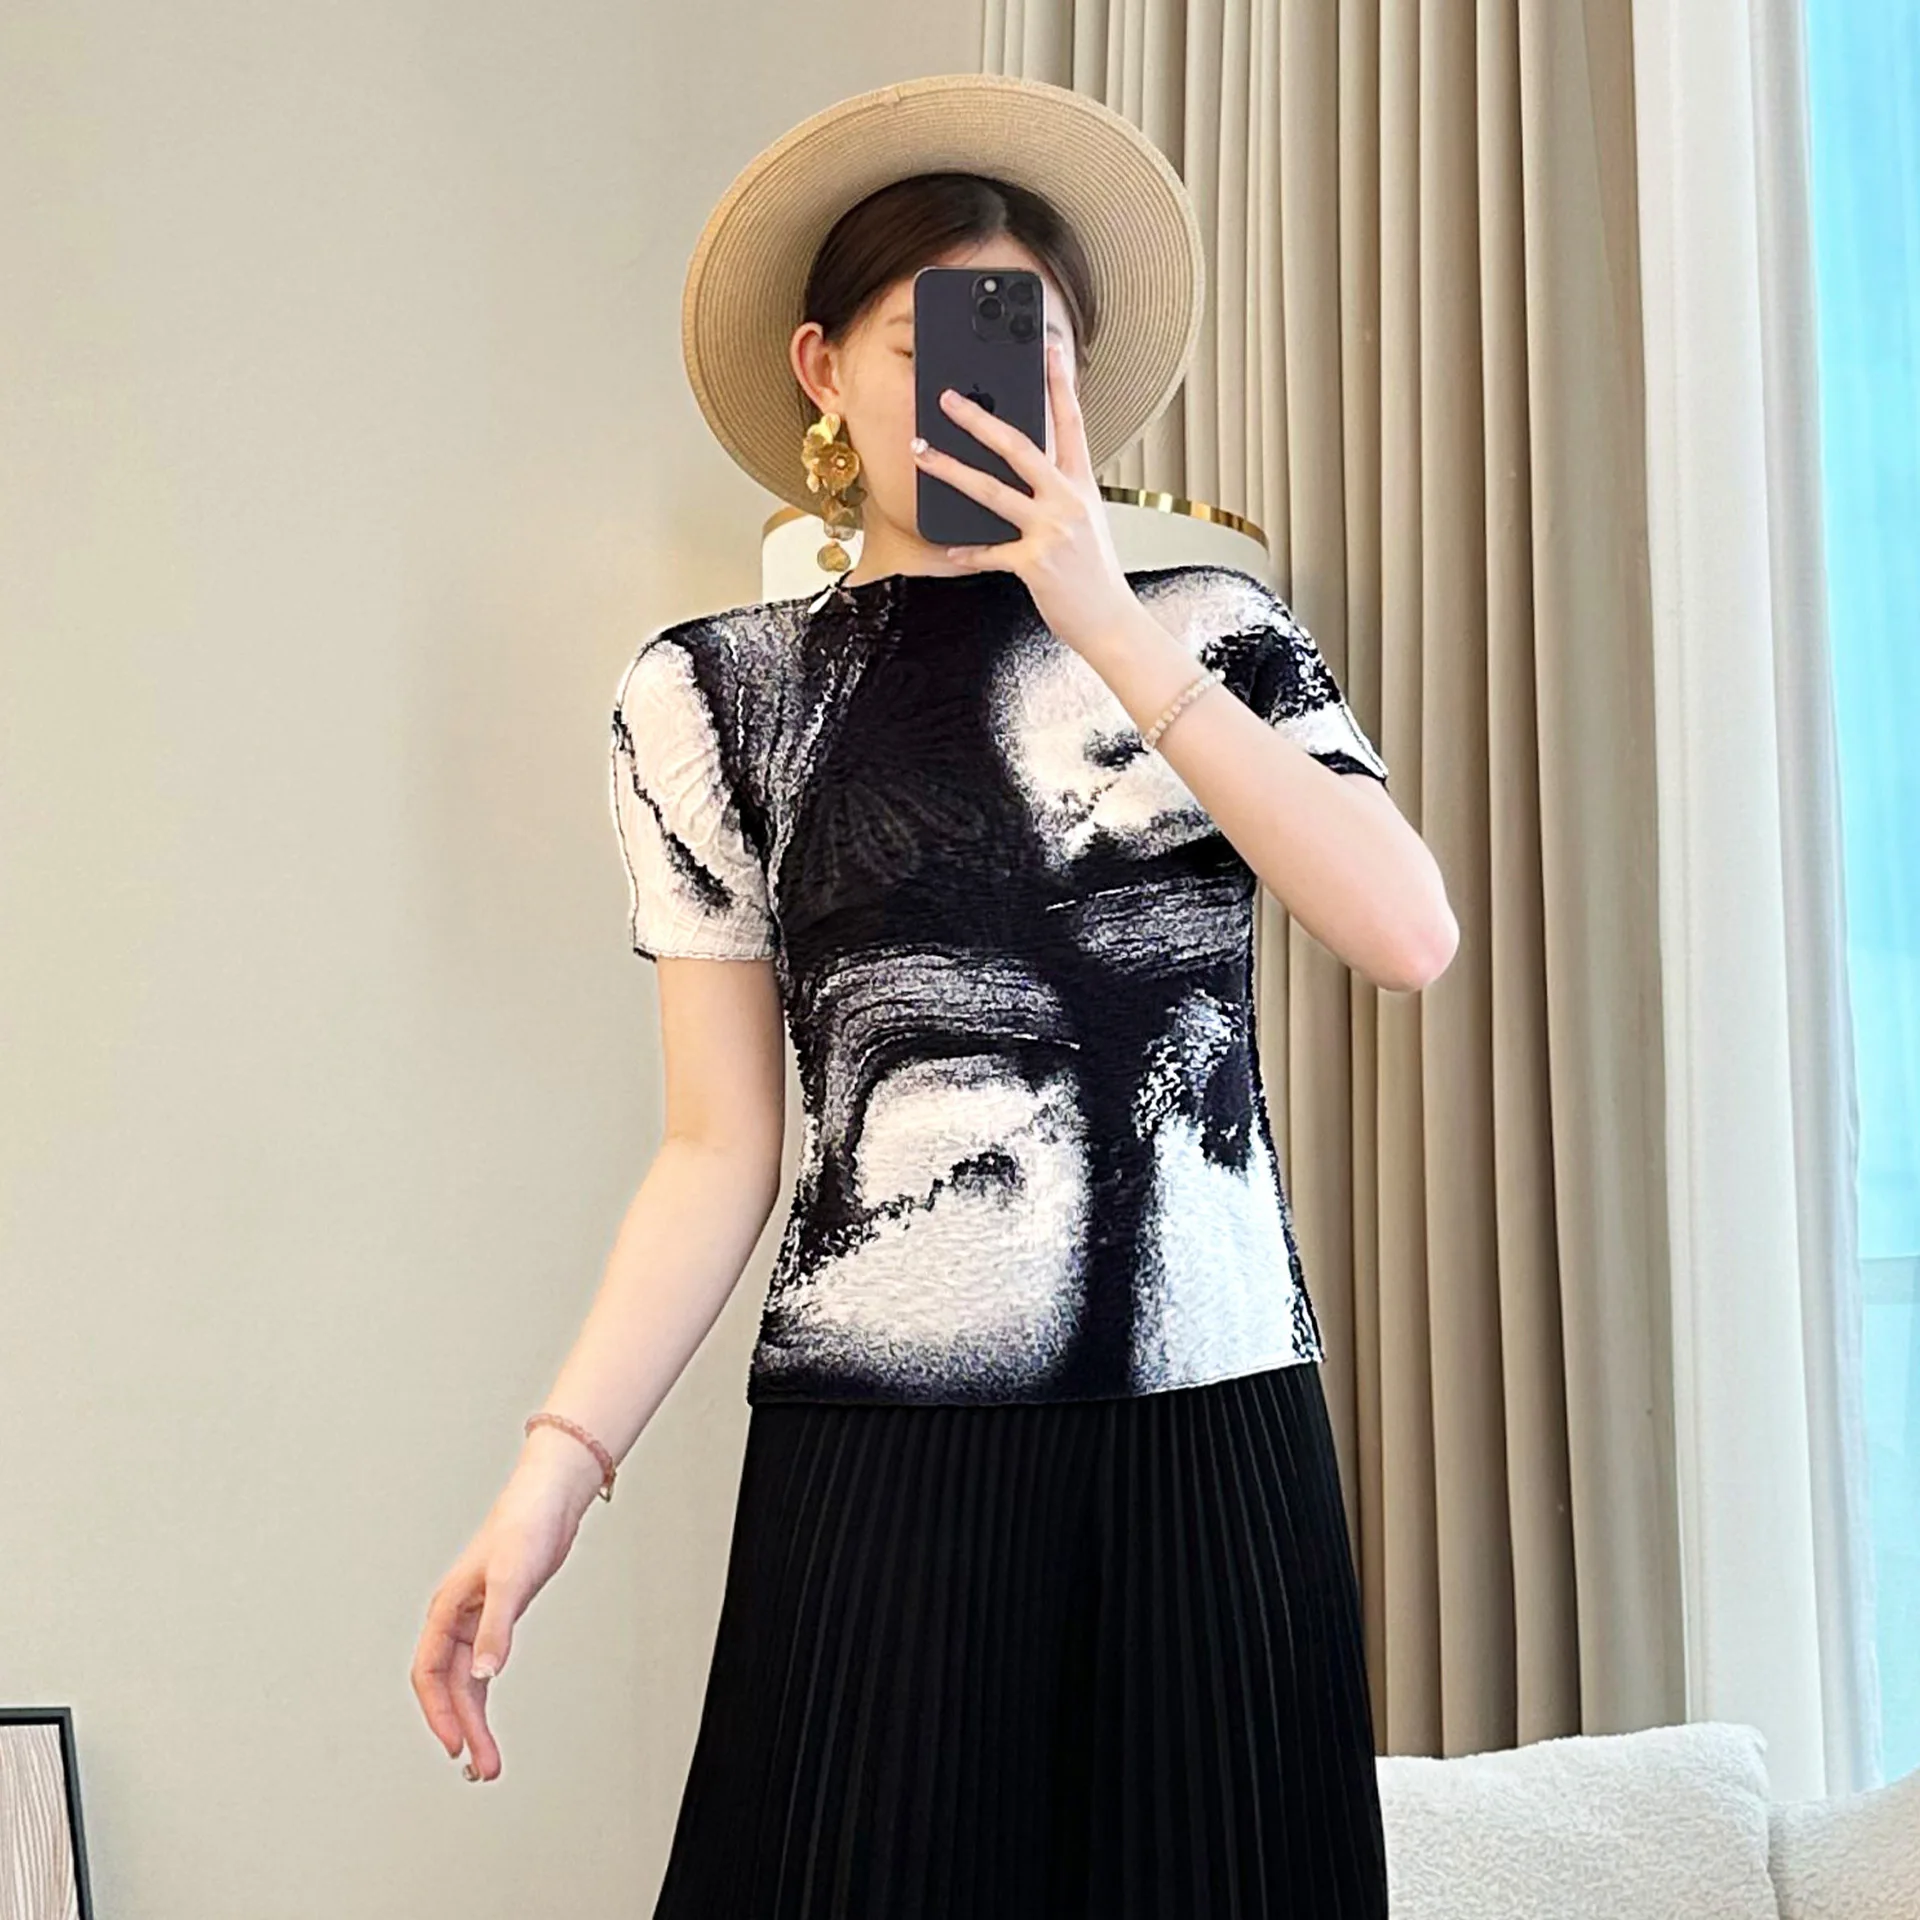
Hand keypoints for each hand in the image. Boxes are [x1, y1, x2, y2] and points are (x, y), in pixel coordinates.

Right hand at [409, 1443, 599, 1781]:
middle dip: (462, 1728)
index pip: (429, 1673)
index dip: (438, 1713)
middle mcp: (455, 1619)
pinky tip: (490, 1721)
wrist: (549, 1500)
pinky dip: (485, 1695)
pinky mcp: (498, 1618)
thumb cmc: (523, 1528)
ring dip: (475, 1720)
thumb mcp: (509, 1580)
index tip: (456, 1745)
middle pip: (448, 1686)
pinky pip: (482, 1668)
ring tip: (488, 1762)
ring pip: (465, 1683)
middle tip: (482, 1768)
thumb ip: (496, 1628)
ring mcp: (475, 1621)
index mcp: (446, 1609)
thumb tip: (483, 1675)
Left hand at [910, 339, 1137, 655]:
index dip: (1060, 383)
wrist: (1112, 622)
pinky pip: (990, 552)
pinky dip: (968, 551)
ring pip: (992, 491)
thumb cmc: (1094, 573)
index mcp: (1082, 485)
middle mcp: (1067, 501)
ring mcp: (1051, 531)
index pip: (1071, 423)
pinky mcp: (1035, 564)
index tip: (1049, 348)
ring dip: (952, 470)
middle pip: (1019, 447)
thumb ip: (1058, 492)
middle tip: (947, 398)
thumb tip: (1023, 471)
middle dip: (978, 419)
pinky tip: (948, 549)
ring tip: (922, 453)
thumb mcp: (1085, 521)